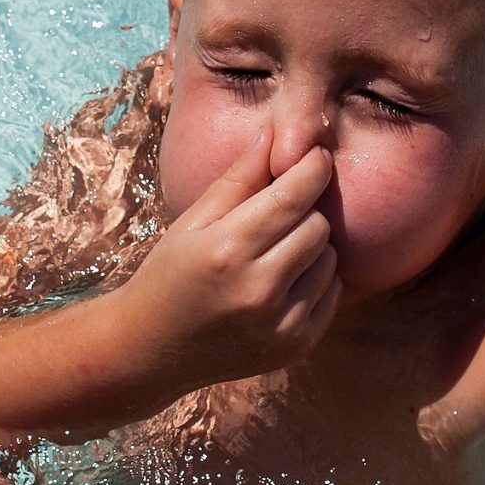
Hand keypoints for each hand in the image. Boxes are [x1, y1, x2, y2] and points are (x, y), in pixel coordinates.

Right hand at [119, 130, 340, 389]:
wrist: (152, 350)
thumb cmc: (168, 276)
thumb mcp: (191, 223)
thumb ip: (236, 181)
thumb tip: (272, 133)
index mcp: (226, 252)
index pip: (291, 199)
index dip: (311, 171)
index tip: (319, 156)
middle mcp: (257, 290)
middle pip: (317, 227)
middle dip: (304, 213)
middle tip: (277, 217)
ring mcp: (280, 325)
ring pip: (330, 261)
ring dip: (311, 248)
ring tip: (275, 254)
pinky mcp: (296, 346)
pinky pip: (331, 295)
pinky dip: (316, 281)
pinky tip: (282, 284)